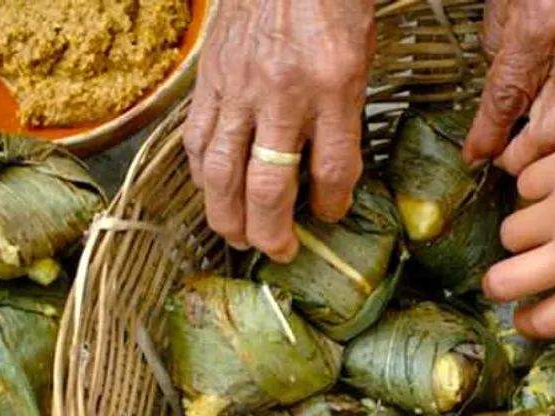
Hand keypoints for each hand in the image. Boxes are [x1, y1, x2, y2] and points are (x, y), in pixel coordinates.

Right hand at [183, 0, 374, 259]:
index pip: (332, 169)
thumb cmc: (330, 1)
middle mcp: (282, 92)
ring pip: (220, 171)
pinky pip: (196, 138)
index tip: (329, 216)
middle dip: (270, 230)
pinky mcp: (209, 79)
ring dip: (226, 215)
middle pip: (268, 184)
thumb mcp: (358, 54)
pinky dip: (202, 174)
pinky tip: (211, 191)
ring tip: (236, 236)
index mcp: (333, 84)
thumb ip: (345, 113)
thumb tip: (326, 170)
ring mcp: (238, 87)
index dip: (331, 205)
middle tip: (277, 250)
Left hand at [464, 0, 554, 174]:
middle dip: (524, 157)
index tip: (475, 156)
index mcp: (537, 30)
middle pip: (551, 131)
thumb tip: (498, 94)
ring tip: (538, 159)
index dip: (487, 136)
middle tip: (504, 161)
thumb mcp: (506, 0)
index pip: (506, 99)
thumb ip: (498, 45)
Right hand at [484, 106, 554, 337]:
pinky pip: (526, 185)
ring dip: (524, 232)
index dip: (526, 321)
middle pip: (500, 283)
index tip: (525, 314)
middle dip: (498, 285)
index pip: (540, 322)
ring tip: (547, 221)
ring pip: (509, 233)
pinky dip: (537, 187)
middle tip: (510, 275)